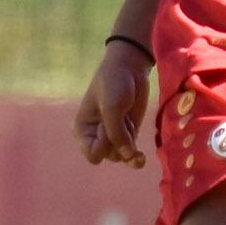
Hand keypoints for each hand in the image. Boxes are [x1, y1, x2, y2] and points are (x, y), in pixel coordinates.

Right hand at [74, 41, 154, 166]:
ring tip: (131, 128)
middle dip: (119, 144)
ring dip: (130, 147)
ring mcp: (114, 136)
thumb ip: (117, 133)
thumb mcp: (112, 107)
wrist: (130, 68)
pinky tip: (142, 156)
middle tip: (122, 120)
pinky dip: (136, 155)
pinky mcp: (129, 134)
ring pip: (121, 156)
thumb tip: (128, 156)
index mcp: (83, 130)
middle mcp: (96, 137)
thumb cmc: (114, 84)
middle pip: (109, 156)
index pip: (93, 154)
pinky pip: (131, 153)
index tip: (106, 127)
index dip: (103, 146)